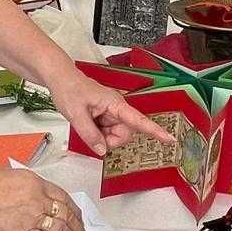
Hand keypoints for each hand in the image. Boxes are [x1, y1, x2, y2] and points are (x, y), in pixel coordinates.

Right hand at [0, 167, 89, 230]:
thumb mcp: (8, 175)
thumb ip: (23, 187)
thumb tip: (28, 196)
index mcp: (35, 182)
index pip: (62, 197)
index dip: (73, 209)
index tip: (77, 217)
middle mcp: (38, 198)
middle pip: (67, 214)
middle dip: (79, 228)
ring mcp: (33, 216)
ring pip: (62, 230)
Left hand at [47, 70, 174, 155]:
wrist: (61, 80)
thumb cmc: (70, 89)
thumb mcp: (76, 114)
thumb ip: (90, 134)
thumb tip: (102, 150)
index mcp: (115, 104)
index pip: (138, 120)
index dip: (155, 130)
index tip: (170, 139)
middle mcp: (117, 109)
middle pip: (125, 134)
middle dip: (110, 140)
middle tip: (92, 133)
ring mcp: (111, 114)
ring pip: (115, 136)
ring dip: (102, 137)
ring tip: (87, 124)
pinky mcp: (105, 117)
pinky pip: (106, 133)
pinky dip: (98, 134)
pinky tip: (88, 124)